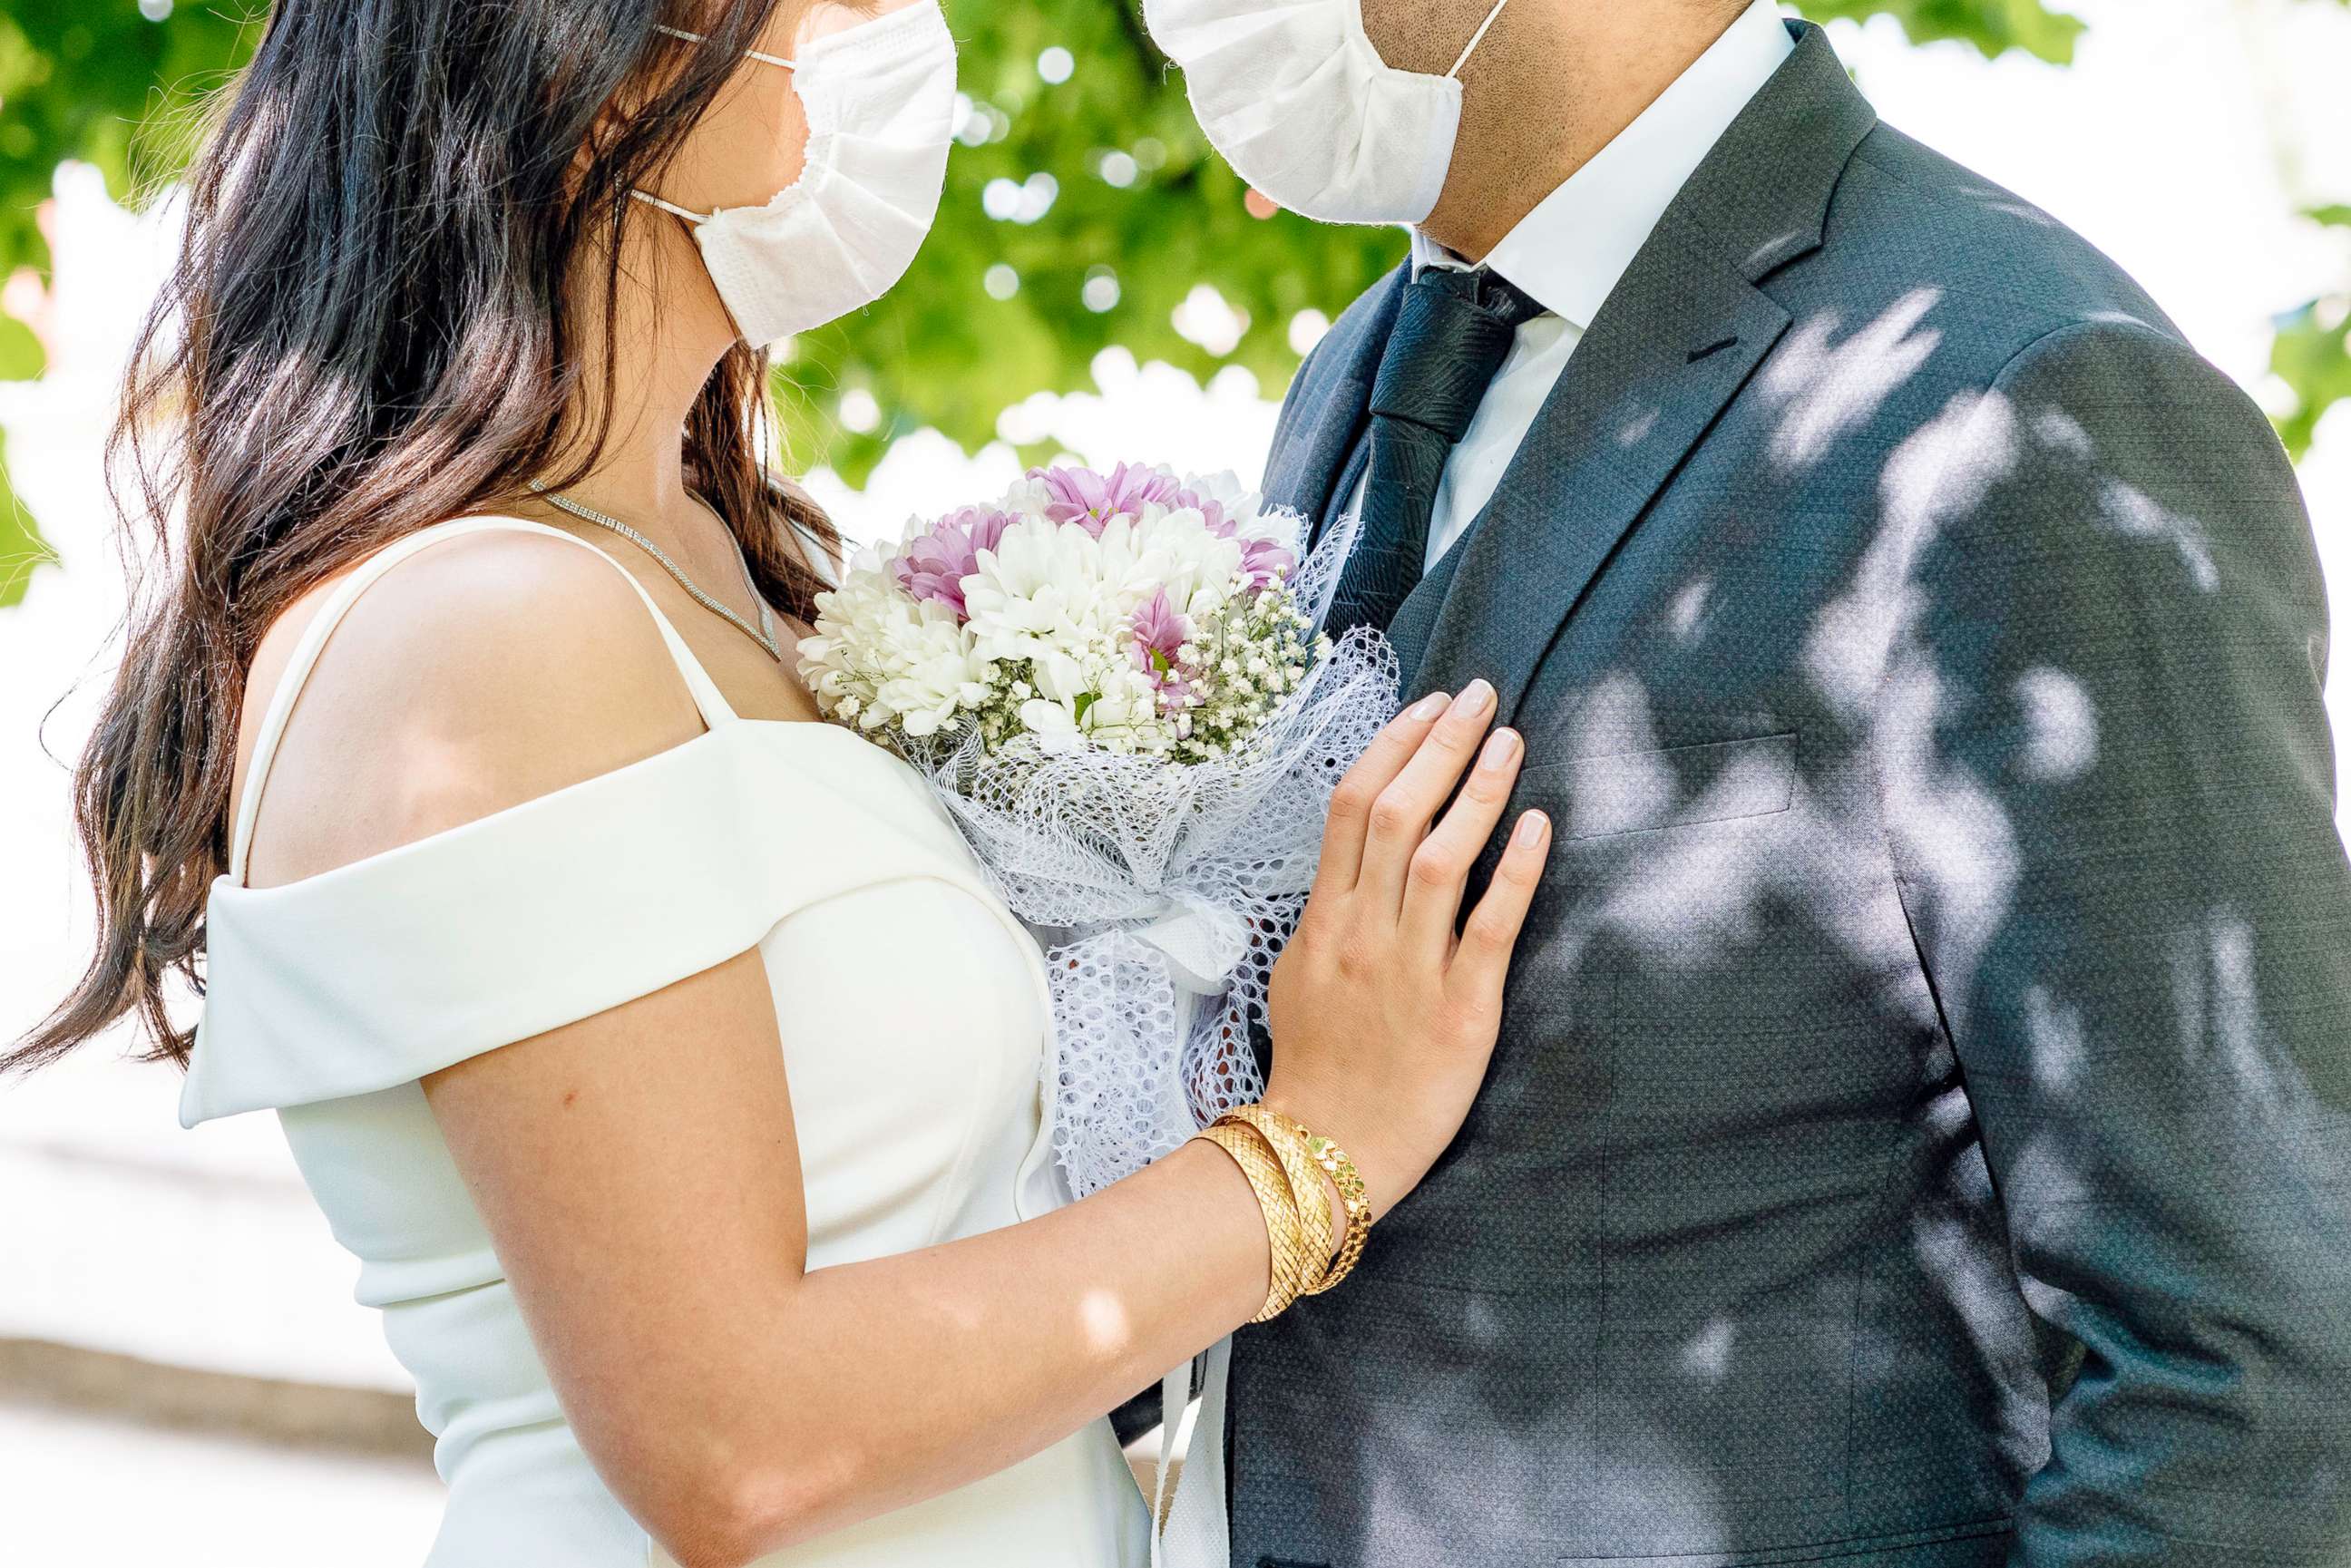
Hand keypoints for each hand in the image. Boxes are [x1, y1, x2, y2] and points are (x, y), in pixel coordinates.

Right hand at [1262, 678, 1550, 1219]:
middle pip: (1400, 813)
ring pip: (1445, 856)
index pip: (1353, 807)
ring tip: (1511, 741)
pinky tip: (1539, 824)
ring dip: (1480, 789)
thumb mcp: (1297, 973)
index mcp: (1323, 918)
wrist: (1327, 1152)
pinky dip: (1517, 870)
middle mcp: (1364, 933)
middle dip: (1443, 744)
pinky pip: (1492, 927)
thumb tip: (1354, 858)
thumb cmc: (1317, 1064)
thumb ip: (1328, 911)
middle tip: (1482, 696)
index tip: (1431, 704)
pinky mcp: (1461, 1011)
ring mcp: (1411, 970)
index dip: (1393, 745)